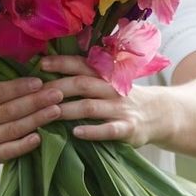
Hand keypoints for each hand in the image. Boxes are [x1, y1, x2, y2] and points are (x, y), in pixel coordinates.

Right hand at [0, 77, 63, 168]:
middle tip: (57, 94)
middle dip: (36, 101)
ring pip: (14, 128)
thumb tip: (21, 65)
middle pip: (11, 110)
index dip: (19, 87)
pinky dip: (25, 144)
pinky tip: (40, 137)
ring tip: (56, 111)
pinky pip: (11, 150)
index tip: (38, 81)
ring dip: (37, 120)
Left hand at [40, 55, 161, 146]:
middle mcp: (111, 88)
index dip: (61, 63)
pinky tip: (76, 133)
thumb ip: (84, 76)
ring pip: (90, 107)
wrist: (159, 113)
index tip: (40, 64)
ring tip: (49, 112)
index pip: (80, 65)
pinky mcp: (128, 129)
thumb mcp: (106, 81)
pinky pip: (108, 130)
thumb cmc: (121, 96)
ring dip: (68, 109)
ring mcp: (120, 108)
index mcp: (103, 74)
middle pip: (81, 84)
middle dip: (58, 87)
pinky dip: (92, 131)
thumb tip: (47, 70)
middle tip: (37, 93)